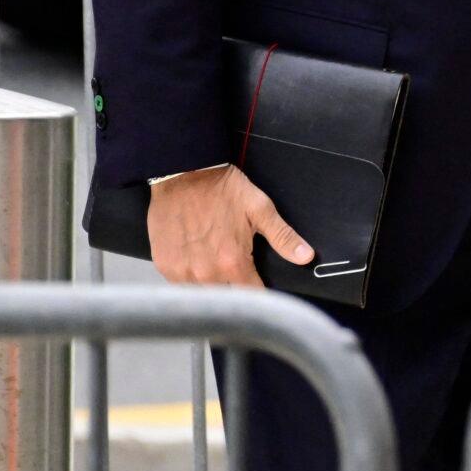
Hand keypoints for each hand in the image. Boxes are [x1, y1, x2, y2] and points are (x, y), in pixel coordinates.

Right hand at [148, 165, 313, 286]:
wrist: (183, 172)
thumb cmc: (221, 189)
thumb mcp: (260, 209)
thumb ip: (283, 237)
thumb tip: (306, 257)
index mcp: (233, 263)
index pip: (253, 297)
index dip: (260, 293)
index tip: (261, 285)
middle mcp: (206, 273)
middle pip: (227, 297)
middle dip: (236, 288)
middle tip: (236, 266)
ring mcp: (182, 271)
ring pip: (202, 294)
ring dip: (212, 284)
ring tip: (214, 260)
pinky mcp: (164, 265)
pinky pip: (180, 284)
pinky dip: (190, 277)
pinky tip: (196, 259)